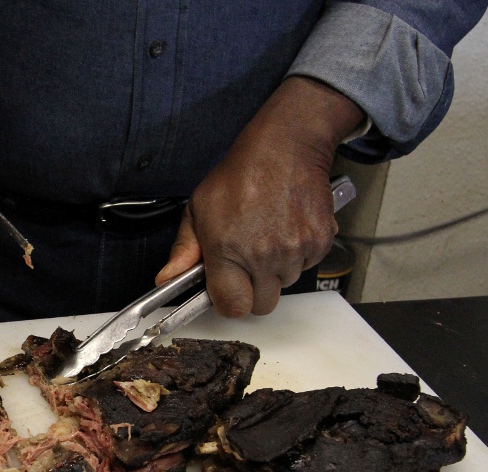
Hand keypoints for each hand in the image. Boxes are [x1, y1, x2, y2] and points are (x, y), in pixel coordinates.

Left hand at [156, 76, 365, 316]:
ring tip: (266, 238)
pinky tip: (285, 230)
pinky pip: (307, 265)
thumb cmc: (239, 175)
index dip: (228, 302)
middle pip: (261, 304)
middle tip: (246, 264)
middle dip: (252, 291)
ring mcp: (295, 251)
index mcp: (228, 250)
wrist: (285, 148)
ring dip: (275, 271)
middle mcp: (264, 255)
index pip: (232, 306)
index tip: (226, 290)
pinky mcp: (320, 242)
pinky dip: (297, 255)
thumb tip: (166, 279)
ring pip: (285, 283)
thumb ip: (184, 250)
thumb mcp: (198, 209)